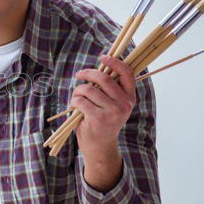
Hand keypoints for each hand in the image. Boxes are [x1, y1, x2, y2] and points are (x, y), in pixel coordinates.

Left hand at [71, 55, 134, 191]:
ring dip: (78, 91)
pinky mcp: (98, 118)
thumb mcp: (112, 104)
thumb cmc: (103, 122)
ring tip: (76, 97)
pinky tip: (75, 107)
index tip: (103, 57)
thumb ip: (109, 89)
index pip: (127, 74)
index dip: (115, 62)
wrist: (100, 146)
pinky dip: (74, 101)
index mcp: (130, 98)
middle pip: (104, 78)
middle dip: (88, 73)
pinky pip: (80, 100)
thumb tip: (97, 69)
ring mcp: (112, 112)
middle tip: (79, 75)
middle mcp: (124, 104)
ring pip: (88, 89)